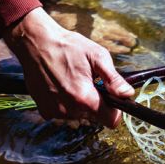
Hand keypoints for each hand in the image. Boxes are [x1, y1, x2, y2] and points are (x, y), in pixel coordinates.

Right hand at [4, 8, 134, 127]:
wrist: (36, 43)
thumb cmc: (68, 46)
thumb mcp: (97, 56)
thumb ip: (114, 79)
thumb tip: (127, 94)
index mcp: (85, 98)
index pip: (111, 120)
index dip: (115, 109)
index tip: (110, 95)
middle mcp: (69, 110)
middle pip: (95, 116)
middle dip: (96, 101)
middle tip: (88, 80)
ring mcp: (55, 112)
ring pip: (79, 115)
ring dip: (80, 101)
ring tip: (72, 79)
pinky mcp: (44, 110)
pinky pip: (63, 112)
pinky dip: (65, 102)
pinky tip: (60, 84)